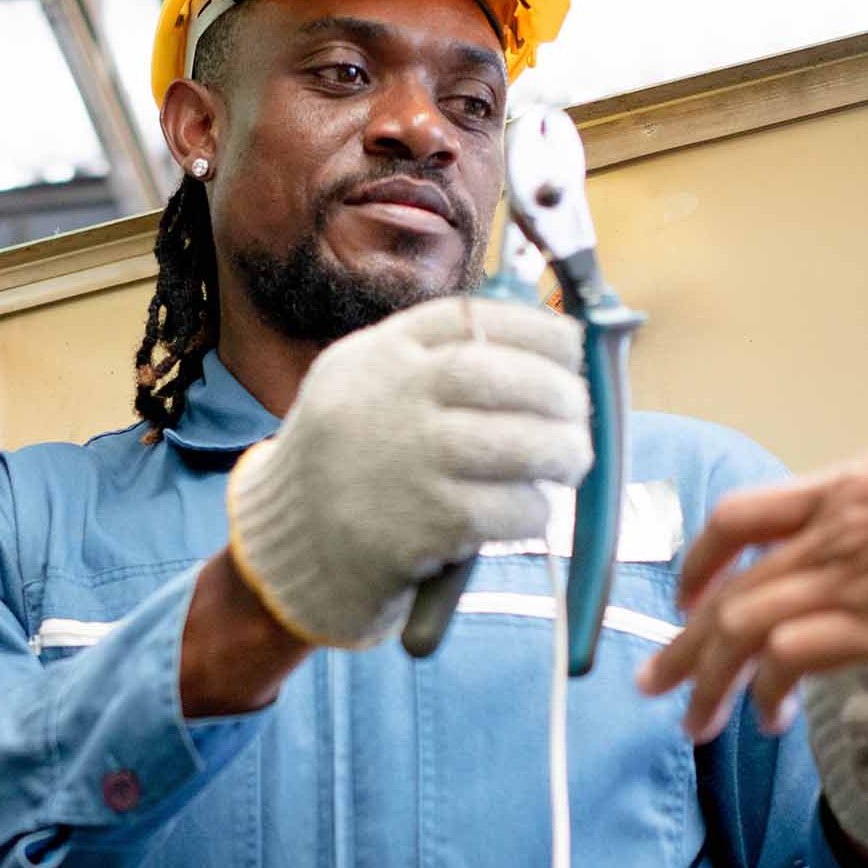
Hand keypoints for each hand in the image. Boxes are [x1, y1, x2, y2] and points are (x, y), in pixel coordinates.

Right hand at [225, 295, 589, 648]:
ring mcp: (404, 462)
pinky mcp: (421, 523)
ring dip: (562, 452)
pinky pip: (506, 508)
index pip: (470, 320)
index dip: (536, 330)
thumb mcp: (362, 388)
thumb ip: (431, 362)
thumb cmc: (348, 464)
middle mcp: (388, 400)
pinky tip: (529, 512)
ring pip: (516, 444)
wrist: (289, 548)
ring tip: (571, 461)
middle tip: (579, 413)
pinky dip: (533, 510)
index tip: (571, 348)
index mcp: (376, 357)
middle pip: (498, 377)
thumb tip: (541, 350)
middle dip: (558, 393)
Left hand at [636, 416, 867, 740]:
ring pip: (739, 629)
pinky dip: (767, 691)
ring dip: (706, 680)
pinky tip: (768, 718)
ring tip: (692, 721)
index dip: (699, 560)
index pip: (739, 518)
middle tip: (653, 681)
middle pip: (726, 592)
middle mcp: (825, 536)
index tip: (685, 594)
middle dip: (682, 644)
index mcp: (838, 492)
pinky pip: (787, 659)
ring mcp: (843, 580)